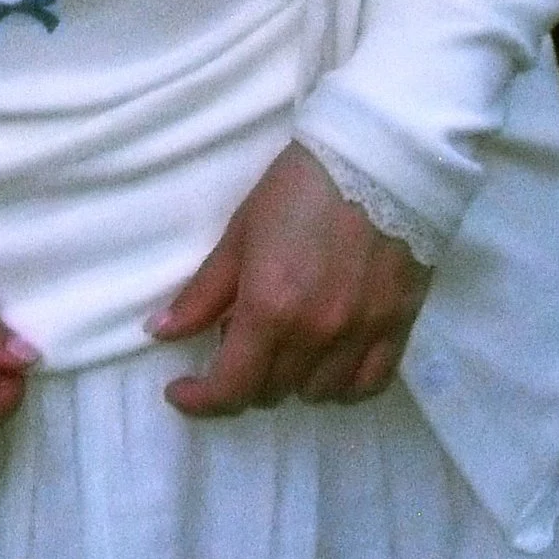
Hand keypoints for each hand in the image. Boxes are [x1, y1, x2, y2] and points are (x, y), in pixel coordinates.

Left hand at [152, 143, 429, 414]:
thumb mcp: (240, 234)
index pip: (230, 388)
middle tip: (237, 334)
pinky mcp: (398, 327)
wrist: (378, 158)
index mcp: (270, 310)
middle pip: (271, 392)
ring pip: (317, 394)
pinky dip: (342, 385)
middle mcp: (316, 335)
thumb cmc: (300, 187)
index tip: (181, 389)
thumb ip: (203, 293)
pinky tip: (328, 362)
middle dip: (243, 375)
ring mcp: (361, 335)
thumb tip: (160, 333)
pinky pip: (367, 385)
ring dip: (290, 379)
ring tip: (285, 341)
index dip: (200, 400)